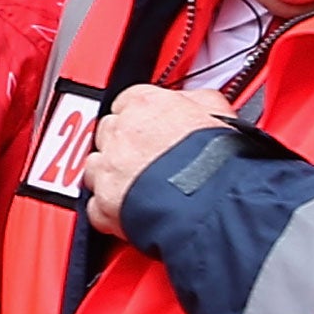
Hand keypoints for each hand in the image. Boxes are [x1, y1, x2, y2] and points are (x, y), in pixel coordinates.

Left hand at [83, 84, 232, 238]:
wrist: (210, 201)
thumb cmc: (217, 161)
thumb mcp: (219, 114)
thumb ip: (199, 101)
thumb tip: (197, 101)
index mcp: (145, 104)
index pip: (127, 102)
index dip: (138, 118)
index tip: (145, 126)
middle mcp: (121, 133)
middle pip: (107, 132)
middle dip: (121, 145)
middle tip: (144, 159)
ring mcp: (109, 168)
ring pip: (95, 166)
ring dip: (109, 176)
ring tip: (135, 186)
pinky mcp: (105, 202)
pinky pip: (96, 205)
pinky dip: (108, 210)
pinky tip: (128, 211)